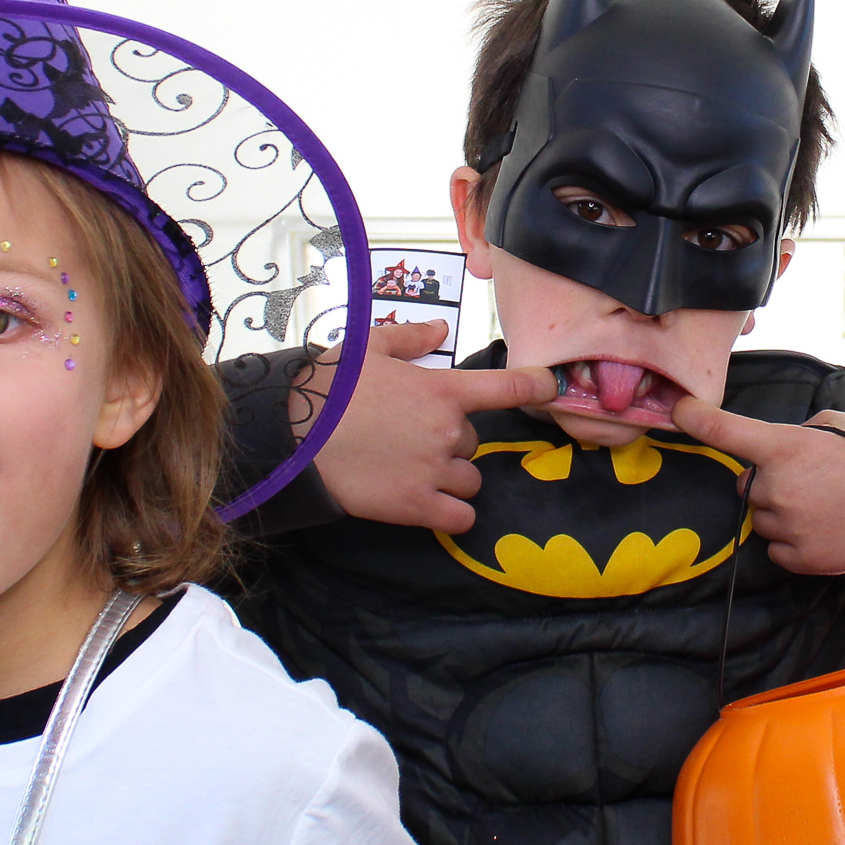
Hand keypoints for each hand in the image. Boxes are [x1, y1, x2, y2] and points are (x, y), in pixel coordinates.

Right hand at [294, 321, 559, 533]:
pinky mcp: (417, 506)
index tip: (551, 386)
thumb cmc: (329, 387)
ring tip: (412, 469)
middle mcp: (448, 431)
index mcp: (442, 391)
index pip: (508, 388)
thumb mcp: (367, 348)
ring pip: (469, 480)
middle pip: (473, 443)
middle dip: (451, 442)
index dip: (536, 386)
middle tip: (410, 438)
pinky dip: (452, 513)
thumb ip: (411, 338)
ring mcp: (434, 471)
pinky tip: (428, 504)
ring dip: (451, 477)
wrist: (293, 435)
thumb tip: (441, 328)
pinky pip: (461, 517)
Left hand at [668, 399, 844, 575]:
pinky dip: (794, 540)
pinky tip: (829, 526)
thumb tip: (775, 457)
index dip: (697, 420)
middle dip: (771, 479)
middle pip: (750, 485)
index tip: (679, 411)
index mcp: (786, 448)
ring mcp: (790, 528)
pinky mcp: (804, 560)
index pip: (726, 432)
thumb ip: (794, 438)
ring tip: (831, 502)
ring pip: (764, 518)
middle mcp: (779, 489)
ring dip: (784, 510)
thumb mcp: (836, 425)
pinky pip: (778, 549)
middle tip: (816, 476)